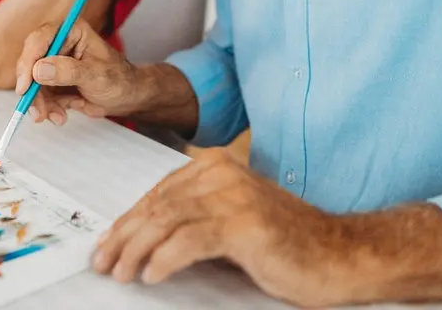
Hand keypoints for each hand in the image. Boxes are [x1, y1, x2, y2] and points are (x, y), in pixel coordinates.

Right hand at [14, 19, 142, 124]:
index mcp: (71, 31)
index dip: (29, 61)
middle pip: (31, 62)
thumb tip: (39, 69)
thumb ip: (69, 71)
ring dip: (41, 103)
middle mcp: (59, 45)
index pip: (40, 39)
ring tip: (57, 117)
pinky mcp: (52, 82)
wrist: (127, 97)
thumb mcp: (97, 75)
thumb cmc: (119, 79)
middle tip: (37, 111)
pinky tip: (60, 116)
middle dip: (33, 90)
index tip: (25, 86)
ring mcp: (54, 64)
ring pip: (33, 83)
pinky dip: (47, 108)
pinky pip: (40, 96)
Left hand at [92, 150, 346, 305]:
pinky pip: (189, 240)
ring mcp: (233, 196)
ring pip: (165, 220)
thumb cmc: (285, 243)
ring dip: (136, 250)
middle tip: (103, 260)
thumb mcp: (230, 221)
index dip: (127, 220)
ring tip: (121, 271)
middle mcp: (221, 173)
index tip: (106, 242)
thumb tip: (142, 237)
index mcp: (215, 166)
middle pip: (156, 205)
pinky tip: (152, 275)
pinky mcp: (242, 223)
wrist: (337, 255)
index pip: (157, 194)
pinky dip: (164, 259)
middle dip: (124, 236)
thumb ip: (193, 218)